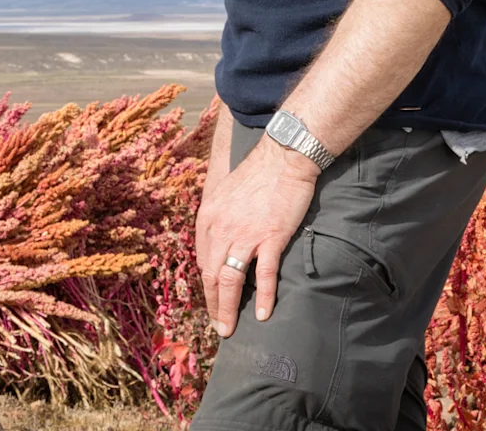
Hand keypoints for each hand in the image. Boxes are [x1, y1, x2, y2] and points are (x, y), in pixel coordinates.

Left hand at [196, 138, 318, 336]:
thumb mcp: (224, 194)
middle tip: (219, 326)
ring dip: (229, 309)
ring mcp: (245, 234)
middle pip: (211, 276)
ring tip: (230, 328)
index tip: (213, 300)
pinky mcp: (270, 237)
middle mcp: (220, 229)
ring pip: (231, 280)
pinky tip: (264, 314)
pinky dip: (264, 297)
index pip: (203, 261)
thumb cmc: (256, 174)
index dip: (207, 286)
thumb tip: (220, 243)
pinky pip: (264, 274)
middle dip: (213, 305)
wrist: (283, 157)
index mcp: (207, 218)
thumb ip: (219, 219)